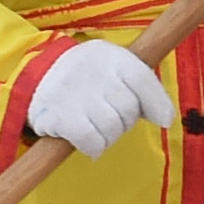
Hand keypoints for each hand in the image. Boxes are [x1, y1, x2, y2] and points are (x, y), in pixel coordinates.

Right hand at [26, 38, 174, 158]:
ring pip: (111, 129)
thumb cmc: (87, 79)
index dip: (158, 103)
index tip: (163, 120)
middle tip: (108, 117)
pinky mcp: (58, 116)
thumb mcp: (114, 69)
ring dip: (108, 136)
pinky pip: (91, 141)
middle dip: (124, 122)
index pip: (142, 79)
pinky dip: (93, 147)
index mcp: (110, 56)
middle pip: (128, 111)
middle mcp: (92, 71)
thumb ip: (142, 88)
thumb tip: (166, 119)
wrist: (36, 78)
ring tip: (95, 126)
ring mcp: (74, 94)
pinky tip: (86, 141)